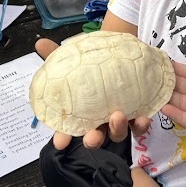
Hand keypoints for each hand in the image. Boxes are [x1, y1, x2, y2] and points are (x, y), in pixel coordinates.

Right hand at [35, 38, 150, 149]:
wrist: (119, 55)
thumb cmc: (93, 62)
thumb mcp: (74, 57)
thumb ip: (56, 54)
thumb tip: (40, 43)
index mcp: (81, 112)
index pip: (68, 130)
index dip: (63, 137)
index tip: (60, 143)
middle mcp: (99, 119)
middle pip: (95, 137)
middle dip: (93, 140)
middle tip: (91, 137)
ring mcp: (119, 118)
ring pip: (118, 132)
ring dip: (118, 129)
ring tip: (118, 116)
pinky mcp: (137, 113)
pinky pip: (140, 124)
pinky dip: (142, 123)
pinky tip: (145, 116)